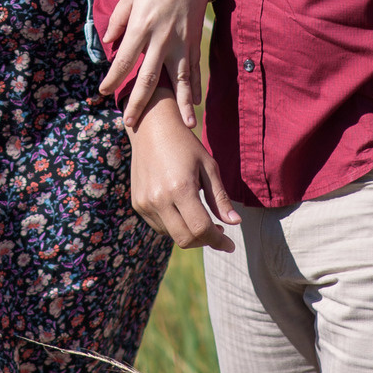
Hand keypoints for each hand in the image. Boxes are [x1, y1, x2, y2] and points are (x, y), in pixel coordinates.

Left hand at [97, 0, 210, 129]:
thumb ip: (118, 21)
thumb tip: (109, 43)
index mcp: (141, 26)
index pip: (124, 61)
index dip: (113, 79)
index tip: (104, 92)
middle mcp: (161, 38)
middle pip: (149, 78)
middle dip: (139, 102)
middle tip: (131, 122)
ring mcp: (182, 41)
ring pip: (180, 80)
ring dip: (181, 104)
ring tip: (185, 126)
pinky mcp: (195, 40)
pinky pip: (195, 69)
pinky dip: (196, 87)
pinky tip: (196, 103)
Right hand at [129, 96, 239, 251]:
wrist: (151, 128)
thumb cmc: (185, 144)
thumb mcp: (208, 167)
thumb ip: (220, 198)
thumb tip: (235, 223)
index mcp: (180, 188)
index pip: (200, 229)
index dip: (218, 241)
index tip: (230, 244)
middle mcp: (159, 198)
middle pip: (185, 239)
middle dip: (205, 241)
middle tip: (218, 233)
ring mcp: (145, 202)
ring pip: (172, 235)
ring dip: (190, 233)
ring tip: (202, 218)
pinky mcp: (137, 203)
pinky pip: (159, 226)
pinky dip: (175, 226)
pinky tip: (183, 211)